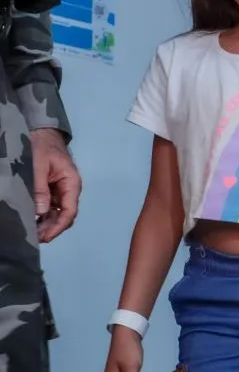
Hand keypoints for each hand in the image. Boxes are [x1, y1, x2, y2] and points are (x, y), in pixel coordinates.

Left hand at [30, 128, 80, 242]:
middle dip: (52, 228)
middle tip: (36, 238)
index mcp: (72, 184)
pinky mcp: (52, 190)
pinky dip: (43, 216)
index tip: (45, 237)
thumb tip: (40, 212)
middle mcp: (69, 190)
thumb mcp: (38, 166)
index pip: (69, 211)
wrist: (42, 134)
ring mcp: (61, 191)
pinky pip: (50, 207)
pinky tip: (33, 222)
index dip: (58, 226)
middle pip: (65, 215)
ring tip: (33, 233)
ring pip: (58, 213)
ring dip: (47, 224)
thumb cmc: (42, 147)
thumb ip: (40, 189)